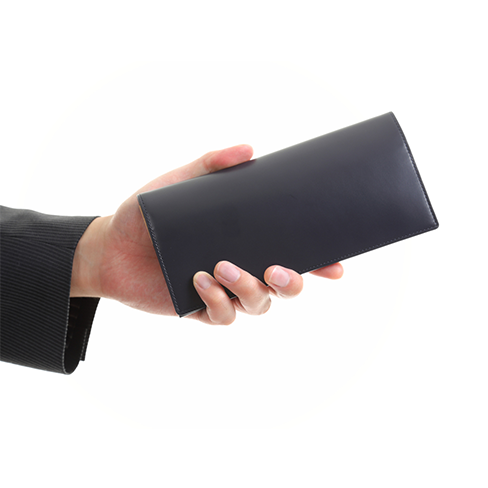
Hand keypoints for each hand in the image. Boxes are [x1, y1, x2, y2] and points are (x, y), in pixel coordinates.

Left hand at [71, 144, 342, 322]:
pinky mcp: (202, 310)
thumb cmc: (150, 215)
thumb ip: (211, 163)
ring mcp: (224, 292)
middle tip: (277, 268)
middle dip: (292, 283)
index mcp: (246, 242)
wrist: (111, 246)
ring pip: (259, 305)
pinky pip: (224, 316)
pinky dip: (216, 300)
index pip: (291, 253)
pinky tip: (199, 279)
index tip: (336, 266)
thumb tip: (249, 148)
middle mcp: (242, 269)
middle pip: (285, 287)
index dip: (318, 262)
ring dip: (248, 288)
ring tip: (223, 266)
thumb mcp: (179, 183)